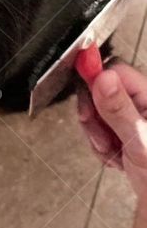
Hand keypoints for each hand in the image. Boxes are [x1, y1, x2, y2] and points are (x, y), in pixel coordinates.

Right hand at [77, 61, 146, 205]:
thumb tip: (103, 78)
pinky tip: (115, 156)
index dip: (96, 83)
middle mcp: (141, 102)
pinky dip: (100, 146)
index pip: (115, 71)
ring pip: (96, 112)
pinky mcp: (123, 129)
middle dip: (94, 117)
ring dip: (97, 136)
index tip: (87, 101)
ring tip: (113, 151)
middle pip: (100, 91)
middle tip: (103, 137)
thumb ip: (119, 108)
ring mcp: (131, 116)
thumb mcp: (139, 140)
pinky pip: (98, 129)